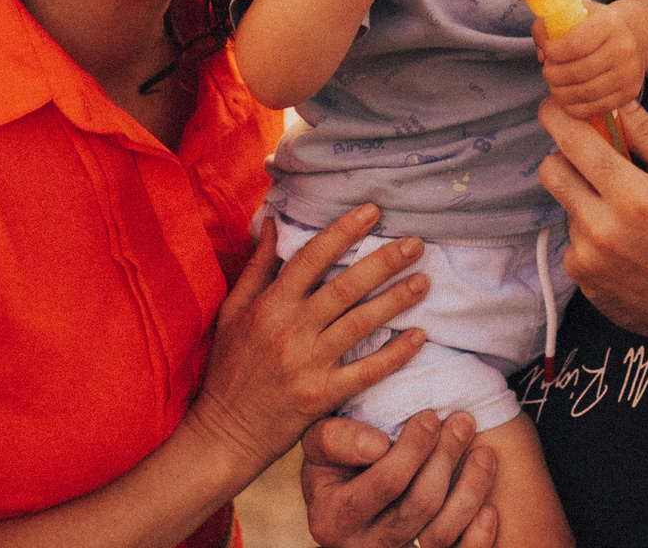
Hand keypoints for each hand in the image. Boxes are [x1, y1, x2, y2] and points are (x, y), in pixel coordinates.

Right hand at [182, 205, 431, 473]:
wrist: (223, 434)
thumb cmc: (228, 369)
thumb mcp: (232, 312)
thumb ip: (257, 267)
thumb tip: (275, 221)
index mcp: (269, 306)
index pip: (311, 258)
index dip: (343, 231)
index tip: (373, 212)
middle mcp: (290, 331)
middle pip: (345, 288)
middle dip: (384, 262)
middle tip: (416, 243)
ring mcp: (307, 365)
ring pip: (360, 325)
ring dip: (395, 301)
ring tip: (424, 282)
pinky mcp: (321, 396)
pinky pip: (365, 372)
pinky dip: (394, 354)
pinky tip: (419, 337)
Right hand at [300, 411, 499, 547]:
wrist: (339, 504)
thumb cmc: (336, 464)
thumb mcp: (320, 446)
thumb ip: (337, 438)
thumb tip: (378, 445)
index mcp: (331, 517)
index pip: (386, 482)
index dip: (415, 447)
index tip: (431, 415)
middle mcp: (361, 547)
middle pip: (419, 506)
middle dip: (446, 458)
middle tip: (463, 422)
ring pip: (440, 535)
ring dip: (470, 491)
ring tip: (484, 453)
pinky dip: (477, 538)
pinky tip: (490, 509)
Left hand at [534, 99, 647, 370]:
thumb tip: (619, 102)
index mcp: (631, 195)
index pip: (573, 142)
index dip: (557, 116)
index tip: (555, 106)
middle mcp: (601, 227)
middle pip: (550, 170)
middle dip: (566, 156)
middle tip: (593, 160)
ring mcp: (587, 256)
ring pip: (564, 204)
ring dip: (584, 199)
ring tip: (623, 214)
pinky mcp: (581, 277)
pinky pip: (570, 238)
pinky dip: (588, 233)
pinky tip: (620, 243)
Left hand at [535, 1, 645, 116]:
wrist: (632, 38)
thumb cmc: (594, 25)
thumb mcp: (572, 14)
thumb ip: (547, 26)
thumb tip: (542, 54)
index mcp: (609, 23)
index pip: (574, 44)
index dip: (553, 52)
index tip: (546, 51)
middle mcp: (623, 48)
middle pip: (577, 72)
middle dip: (553, 75)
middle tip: (547, 71)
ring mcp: (628, 73)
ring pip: (584, 93)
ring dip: (560, 92)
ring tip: (555, 85)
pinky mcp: (629, 93)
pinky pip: (594, 107)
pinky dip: (573, 106)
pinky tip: (566, 97)